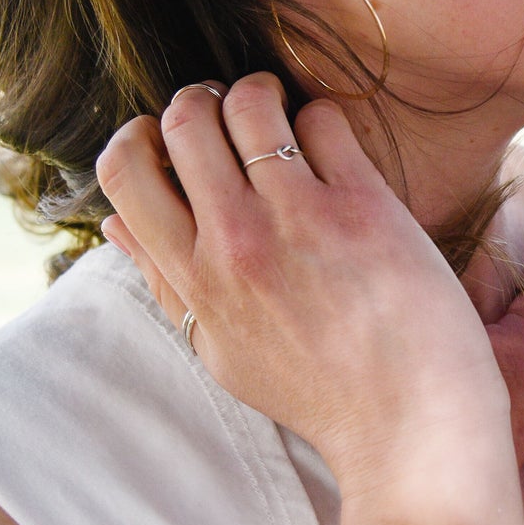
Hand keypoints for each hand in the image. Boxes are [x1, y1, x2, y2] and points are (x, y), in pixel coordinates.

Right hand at [96, 77, 508, 499]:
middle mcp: (234, 244)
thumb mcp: (221, 351)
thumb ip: (167, 283)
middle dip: (202, 102)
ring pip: (247, 102)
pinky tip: (337, 154)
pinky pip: (322, 119)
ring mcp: (296, 220)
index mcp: (193, 280)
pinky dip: (323, 120)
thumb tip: (114, 226)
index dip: (143, 138)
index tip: (176, 148)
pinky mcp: (361, 207)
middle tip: (232, 119)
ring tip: (282, 119)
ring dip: (260, 95)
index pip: (124, 170)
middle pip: (182, 119)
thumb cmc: (318, 392)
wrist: (409, 429)